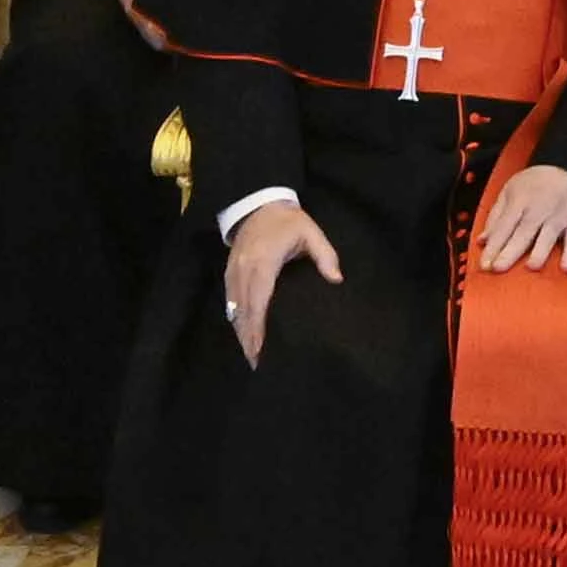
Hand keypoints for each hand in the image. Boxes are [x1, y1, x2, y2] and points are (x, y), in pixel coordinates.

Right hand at [223, 196, 341, 361]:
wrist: (258, 203)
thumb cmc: (287, 221)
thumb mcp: (311, 232)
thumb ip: (325, 256)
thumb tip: (336, 279)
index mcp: (264, 262)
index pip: (259, 299)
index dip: (258, 325)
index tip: (260, 348)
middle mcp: (245, 270)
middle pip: (244, 310)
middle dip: (249, 337)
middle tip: (256, 362)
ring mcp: (234, 271)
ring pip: (234, 308)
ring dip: (241, 331)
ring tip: (250, 355)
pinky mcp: (229, 271)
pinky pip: (230, 300)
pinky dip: (235, 318)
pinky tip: (242, 333)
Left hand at [472, 160, 566, 273]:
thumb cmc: (536, 182)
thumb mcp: (510, 190)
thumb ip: (496, 217)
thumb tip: (482, 241)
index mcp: (519, 201)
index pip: (504, 227)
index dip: (494, 246)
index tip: (484, 265)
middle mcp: (539, 210)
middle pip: (523, 233)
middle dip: (510, 251)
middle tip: (498, 268)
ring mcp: (559, 217)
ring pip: (548, 236)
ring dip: (540, 252)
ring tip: (531, 267)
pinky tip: (566, 267)